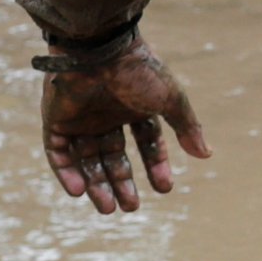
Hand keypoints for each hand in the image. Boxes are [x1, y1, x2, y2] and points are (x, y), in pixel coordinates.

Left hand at [40, 34, 210, 213]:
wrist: (98, 50)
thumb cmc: (137, 72)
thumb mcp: (170, 100)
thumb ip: (187, 126)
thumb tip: (206, 154)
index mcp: (134, 107)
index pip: (147, 142)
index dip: (155, 165)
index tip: (165, 187)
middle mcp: (106, 115)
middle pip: (115, 157)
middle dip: (123, 183)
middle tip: (131, 207)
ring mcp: (80, 119)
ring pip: (87, 160)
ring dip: (97, 185)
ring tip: (109, 210)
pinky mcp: (55, 121)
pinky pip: (58, 153)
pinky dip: (67, 173)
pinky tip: (79, 192)